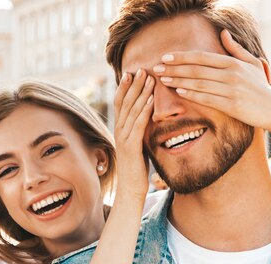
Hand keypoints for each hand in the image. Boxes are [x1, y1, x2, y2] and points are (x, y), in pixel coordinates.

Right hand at [113, 69, 154, 198]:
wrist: (130, 189)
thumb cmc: (137, 168)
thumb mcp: (139, 144)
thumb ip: (140, 131)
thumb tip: (148, 119)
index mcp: (121, 129)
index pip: (121, 102)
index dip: (126, 86)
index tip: (134, 71)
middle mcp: (119, 130)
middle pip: (125, 101)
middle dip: (134, 83)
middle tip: (143, 67)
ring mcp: (124, 137)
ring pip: (131, 109)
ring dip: (141, 92)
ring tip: (149, 77)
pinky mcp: (131, 146)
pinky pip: (138, 124)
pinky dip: (144, 110)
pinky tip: (151, 99)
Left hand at [153, 30, 270, 134]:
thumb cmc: (261, 86)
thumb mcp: (252, 63)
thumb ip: (236, 49)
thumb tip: (223, 33)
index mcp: (233, 62)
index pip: (201, 57)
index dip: (181, 56)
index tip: (165, 57)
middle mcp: (231, 74)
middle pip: (196, 69)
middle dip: (174, 68)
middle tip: (156, 68)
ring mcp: (231, 90)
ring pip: (199, 83)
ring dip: (178, 81)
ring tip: (163, 79)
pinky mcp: (232, 105)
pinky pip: (207, 98)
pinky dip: (192, 94)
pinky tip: (179, 92)